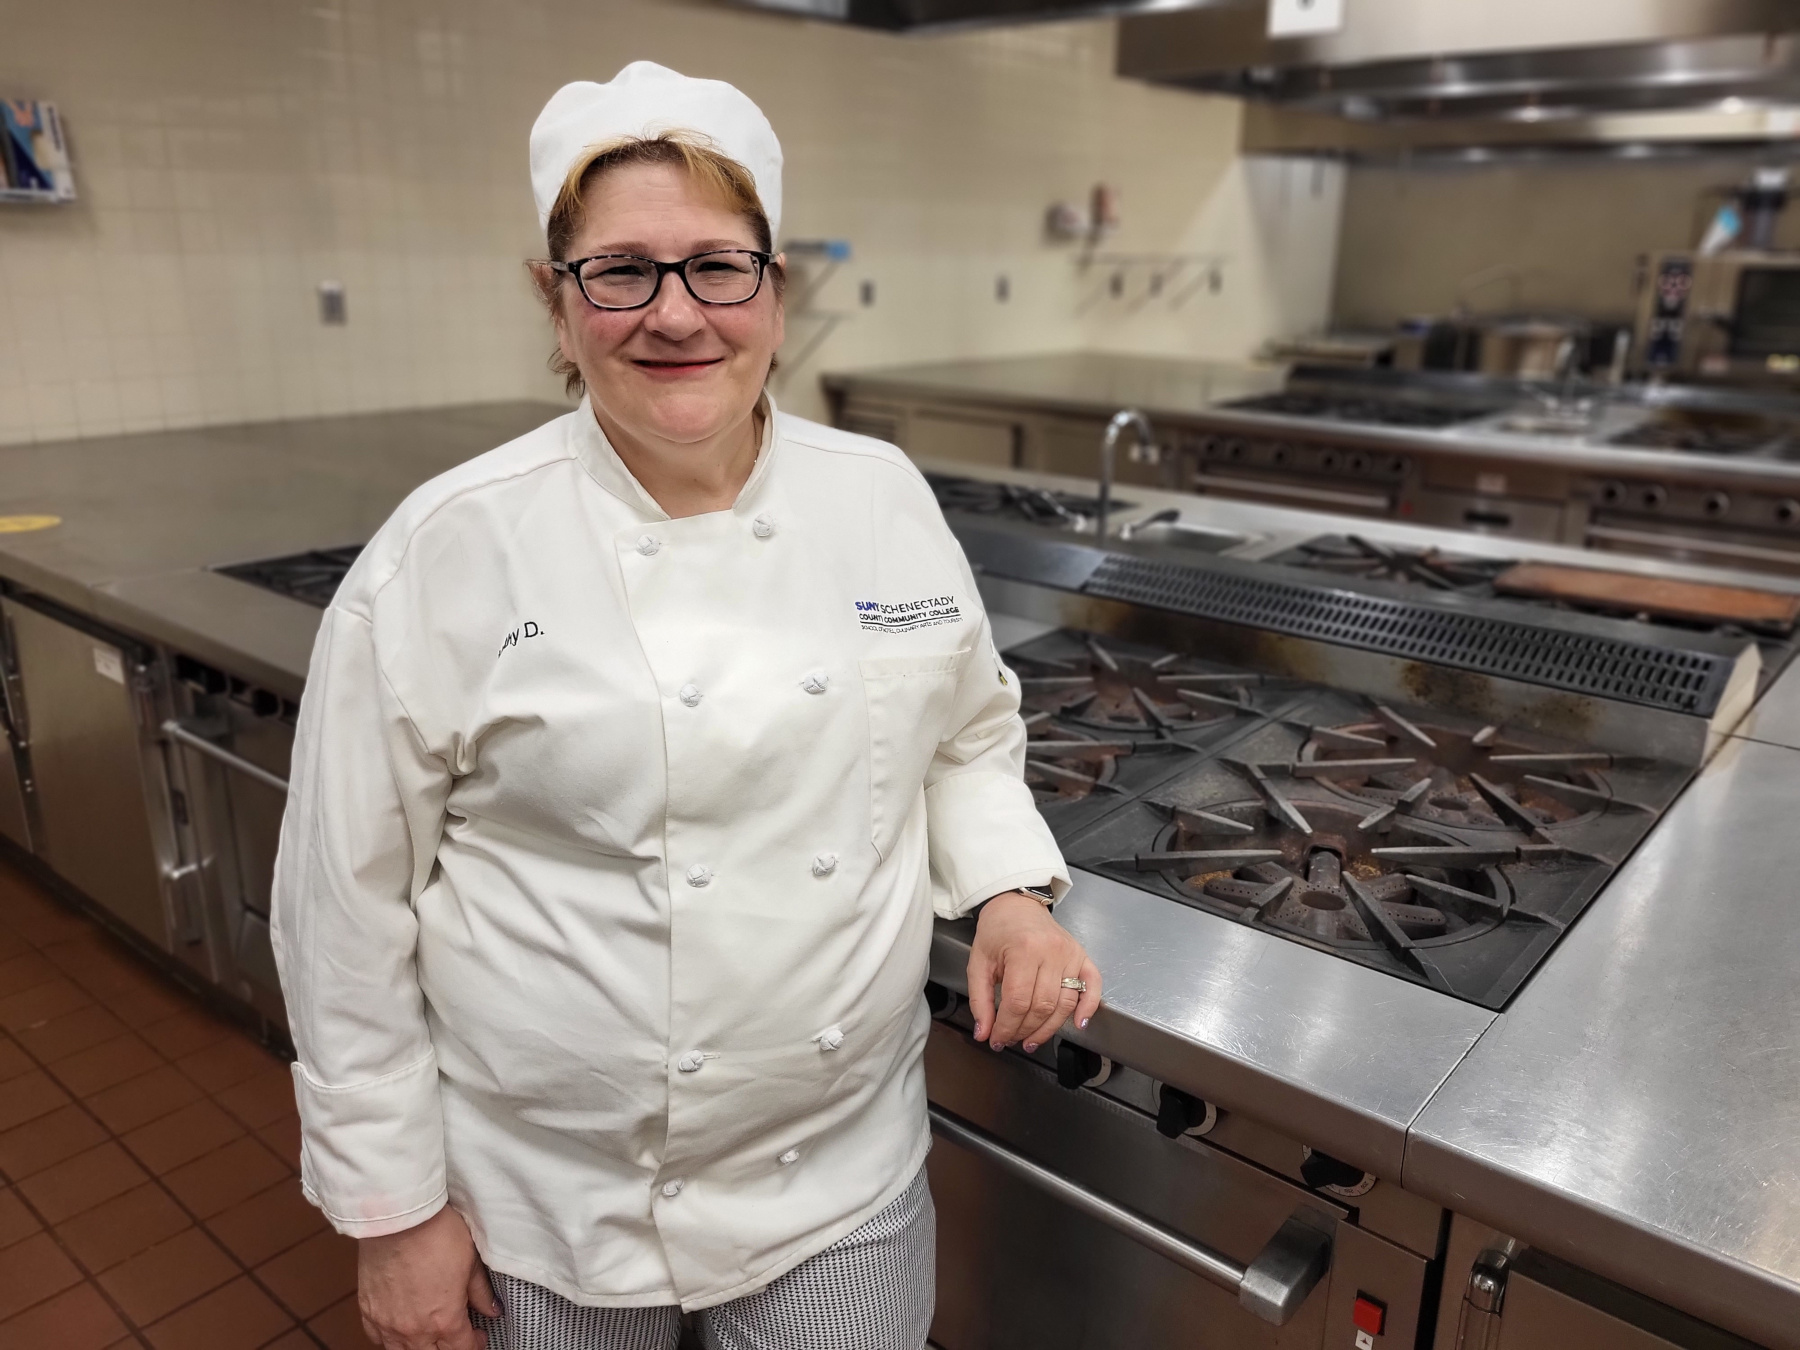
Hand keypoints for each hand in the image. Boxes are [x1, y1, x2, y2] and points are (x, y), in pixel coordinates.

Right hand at [357, 1204, 497, 1349]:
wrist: (399, 1217)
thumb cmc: (436, 1233)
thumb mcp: (471, 1261)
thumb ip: (480, 1292)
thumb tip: (491, 1309)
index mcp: (444, 1320)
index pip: (462, 1349)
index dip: (475, 1344)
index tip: (478, 1334)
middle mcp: (414, 1330)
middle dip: (448, 1347)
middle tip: (457, 1332)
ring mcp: (387, 1323)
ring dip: (420, 1346)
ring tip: (430, 1332)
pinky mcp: (368, 1311)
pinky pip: (377, 1338)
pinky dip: (390, 1338)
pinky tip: (401, 1327)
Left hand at [966, 891, 1101, 1053]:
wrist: (1016, 905)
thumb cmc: (997, 931)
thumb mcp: (978, 962)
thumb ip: (979, 1000)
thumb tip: (983, 1033)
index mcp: (1023, 949)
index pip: (1018, 1001)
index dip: (1006, 1027)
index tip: (997, 1039)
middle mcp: (1051, 951)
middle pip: (1042, 1006)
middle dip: (1024, 1030)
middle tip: (1010, 1040)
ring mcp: (1070, 953)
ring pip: (1064, 1003)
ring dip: (1049, 1028)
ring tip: (1032, 1039)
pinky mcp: (1082, 956)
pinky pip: (1092, 985)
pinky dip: (1088, 1007)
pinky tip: (1078, 1023)